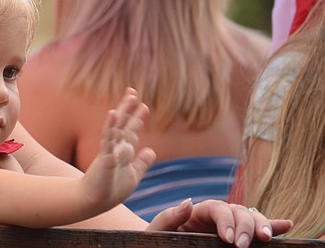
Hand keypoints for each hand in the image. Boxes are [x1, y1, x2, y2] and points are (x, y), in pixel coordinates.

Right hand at [81, 88, 155, 207]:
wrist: (96, 202)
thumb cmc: (111, 190)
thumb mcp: (133, 175)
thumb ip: (142, 163)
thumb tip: (152, 150)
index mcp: (123, 151)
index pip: (131, 130)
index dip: (137, 117)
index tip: (144, 105)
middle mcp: (116, 147)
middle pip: (123, 124)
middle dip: (129, 108)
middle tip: (133, 92)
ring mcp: (109, 150)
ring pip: (116, 127)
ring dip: (123, 112)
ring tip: (130, 98)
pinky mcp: (104, 157)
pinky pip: (108, 139)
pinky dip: (111, 126)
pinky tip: (113, 114)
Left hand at [147, 198, 292, 247]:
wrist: (161, 246)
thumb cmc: (159, 239)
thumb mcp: (158, 229)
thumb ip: (169, 217)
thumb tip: (188, 201)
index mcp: (198, 211)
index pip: (217, 208)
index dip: (226, 220)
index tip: (227, 239)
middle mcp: (217, 215)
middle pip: (238, 211)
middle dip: (245, 226)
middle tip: (243, 245)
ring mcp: (230, 225)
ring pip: (250, 217)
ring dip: (261, 225)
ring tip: (265, 238)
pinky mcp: (237, 236)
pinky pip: (256, 228)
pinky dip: (272, 226)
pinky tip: (285, 225)